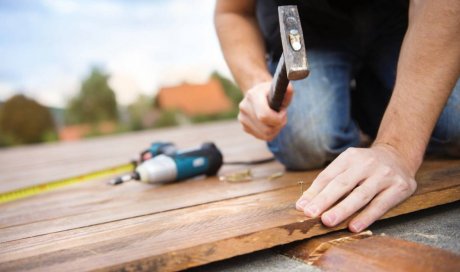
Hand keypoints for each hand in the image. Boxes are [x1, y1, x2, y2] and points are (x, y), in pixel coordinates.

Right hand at [238, 81, 292, 140]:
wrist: (257, 94)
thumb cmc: (271, 92)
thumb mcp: (280, 89)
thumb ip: (287, 91)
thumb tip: (289, 89)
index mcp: (253, 95)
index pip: (264, 116)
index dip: (278, 118)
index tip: (283, 111)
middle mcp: (244, 107)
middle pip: (267, 129)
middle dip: (279, 125)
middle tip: (282, 116)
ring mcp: (242, 118)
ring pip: (265, 135)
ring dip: (276, 129)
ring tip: (277, 119)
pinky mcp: (244, 127)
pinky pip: (262, 137)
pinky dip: (270, 133)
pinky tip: (271, 123)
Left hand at [296, 144, 417, 231]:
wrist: (399, 155)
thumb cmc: (365, 166)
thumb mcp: (347, 166)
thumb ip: (327, 183)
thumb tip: (303, 204)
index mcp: (350, 157)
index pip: (328, 176)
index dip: (314, 192)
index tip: (302, 208)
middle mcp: (367, 164)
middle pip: (342, 184)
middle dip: (325, 200)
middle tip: (310, 214)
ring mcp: (384, 175)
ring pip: (360, 195)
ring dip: (343, 209)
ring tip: (328, 221)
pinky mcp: (399, 187)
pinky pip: (380, 205)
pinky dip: (366, 217)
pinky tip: (354, 227)